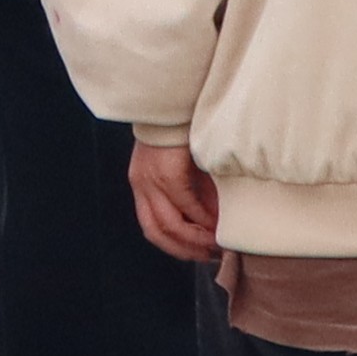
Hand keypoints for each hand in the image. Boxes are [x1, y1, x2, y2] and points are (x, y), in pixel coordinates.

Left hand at [128, 142, 221, 263]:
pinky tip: (215, 224)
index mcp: (141, 183)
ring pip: (171, 224)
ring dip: (195, 239)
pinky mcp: (168, 174)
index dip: (174, 245)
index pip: (151, 227)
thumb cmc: (182, 130)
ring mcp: (152, 180)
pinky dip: (202, 219)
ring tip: (215, 245)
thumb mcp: (181, 167)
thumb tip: (211, 221)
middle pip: (156, 232)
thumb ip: (191, 193)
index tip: (197, 253)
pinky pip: (187, 206)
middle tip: (208, 256)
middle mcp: (141, 184)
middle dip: (184, 249)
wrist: (175, 99)